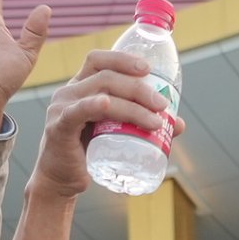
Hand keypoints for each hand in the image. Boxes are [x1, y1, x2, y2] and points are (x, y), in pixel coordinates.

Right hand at [27, 49, 178, 202]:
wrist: (62, 180)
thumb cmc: (90, 153)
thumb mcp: (117, 133)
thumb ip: (144, 124)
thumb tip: (179, 124)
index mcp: (81, 86)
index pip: (99, 60)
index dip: (123, 59)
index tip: (148, 68)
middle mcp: (69, 92)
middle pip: (107, 77)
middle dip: (139, 88)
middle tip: (162, 105)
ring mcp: (62, 108)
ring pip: (101, 94)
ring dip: (132, 106)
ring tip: (155, 122)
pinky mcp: (59, 127)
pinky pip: (76, 112)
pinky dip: (93, 105)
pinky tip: (106, 104)